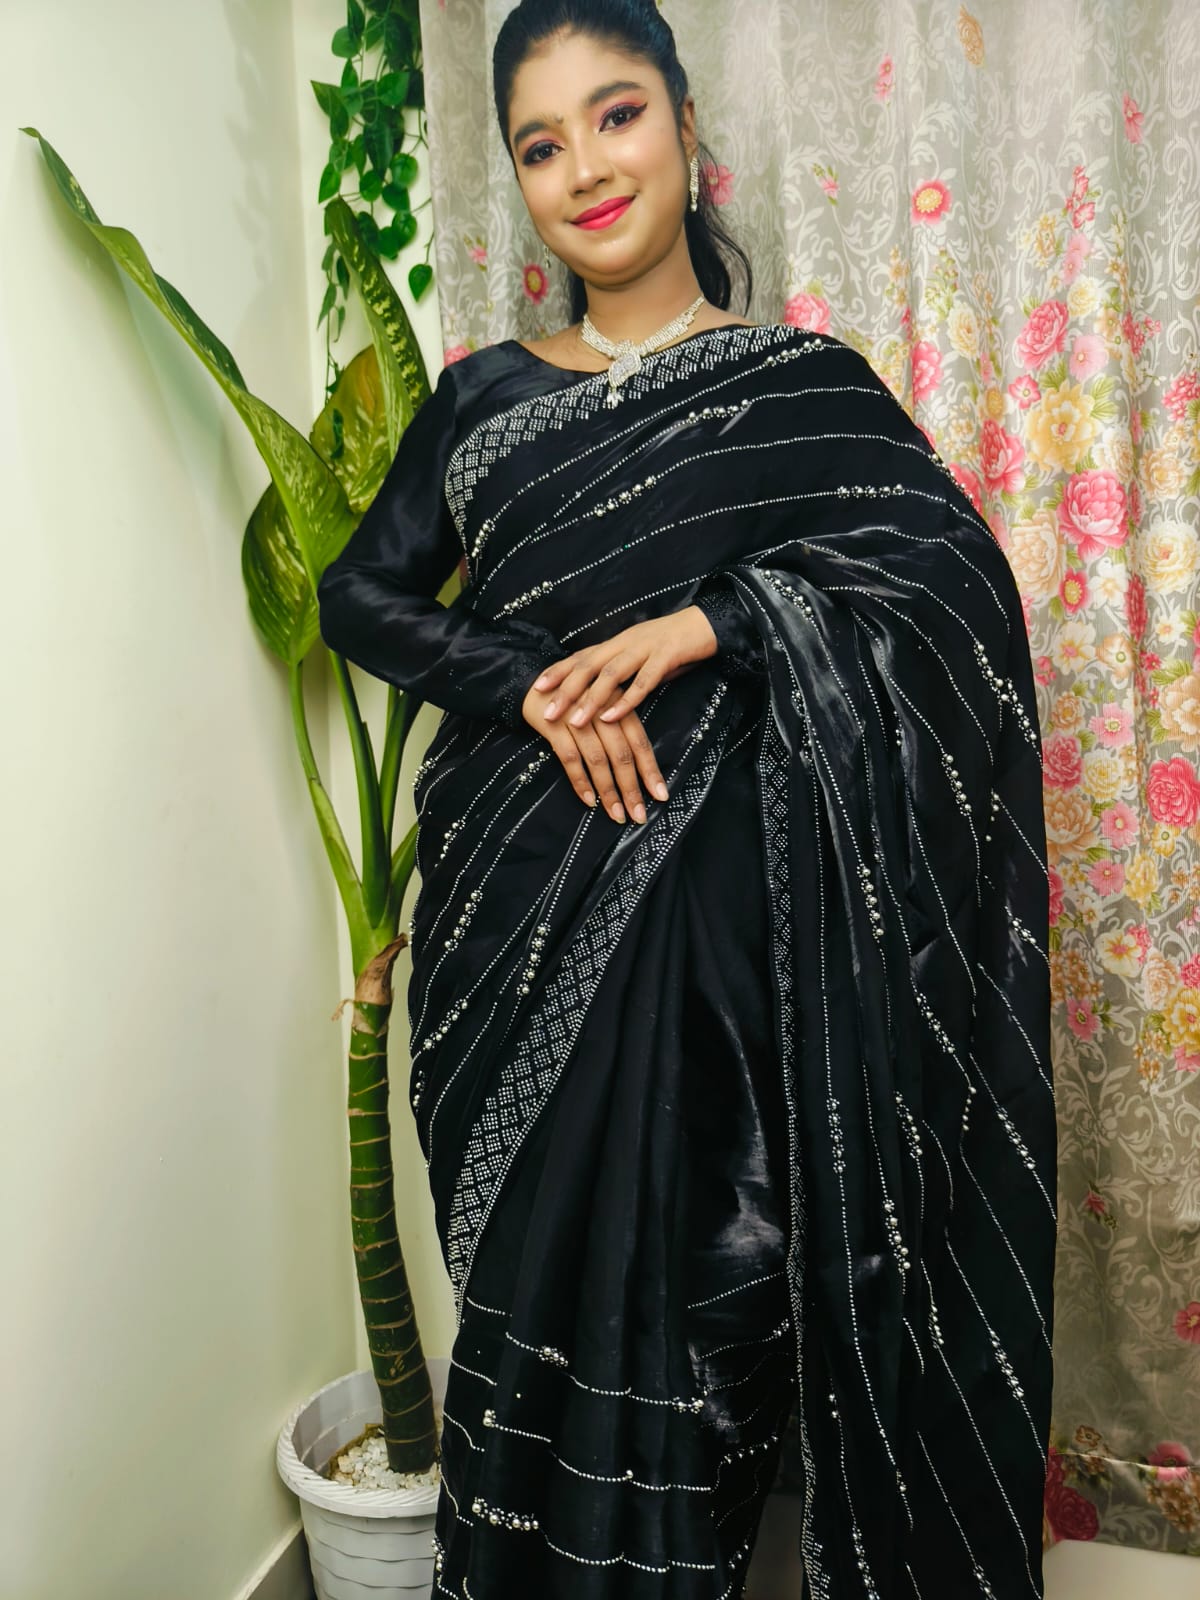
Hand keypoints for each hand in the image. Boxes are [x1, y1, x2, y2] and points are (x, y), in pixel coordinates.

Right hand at [521, 679, 670, 823]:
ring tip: (616, 814)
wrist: (531, 683)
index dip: (650, 770)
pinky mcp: (554, 725)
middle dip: (631, 788)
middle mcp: (600, 710)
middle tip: (638, 815)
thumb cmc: (573, 700)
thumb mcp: (601, 706)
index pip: (639, 741)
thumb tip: (639, 770)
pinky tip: (589, 800)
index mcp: (617, 705)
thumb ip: (619, 729)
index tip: (660, 796)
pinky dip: (580, 781)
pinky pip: (570, 758)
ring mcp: (576, 717)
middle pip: (621, 754)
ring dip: (608, 791)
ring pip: (598, 759)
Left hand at [530, 606, 717, 732]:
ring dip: (590, 698)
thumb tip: (601, 697)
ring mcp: (645, 648)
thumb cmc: (673, 646)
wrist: (708, 625)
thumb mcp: (641, 659)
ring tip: (574, 721)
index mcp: (616, 643)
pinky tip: (612, 717)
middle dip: (565, 690)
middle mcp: (625, 642)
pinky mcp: (667, 656)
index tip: (536, 688)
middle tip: (547, 712)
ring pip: (611, 673)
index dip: (557, 671)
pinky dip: (626, 700)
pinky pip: (643, 681)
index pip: (580, 656)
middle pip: (588, 665)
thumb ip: (622, 674)